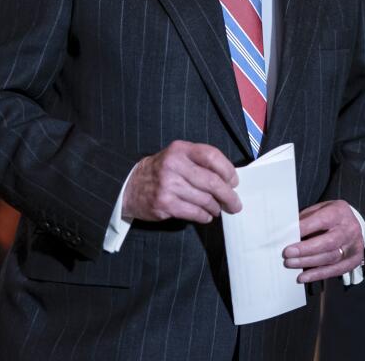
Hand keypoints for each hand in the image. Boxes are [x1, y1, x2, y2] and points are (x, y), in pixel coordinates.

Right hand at [122, 141, 241, 222]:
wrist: (130, 186)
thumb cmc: (160, 172)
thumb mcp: (177, 157)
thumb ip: (199, 163)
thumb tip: (229, 180)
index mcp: (180, 149)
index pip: (212, 156)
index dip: (228, 170)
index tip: (234, 181)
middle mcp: (174, 164)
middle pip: (212, 181)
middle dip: (228, 195)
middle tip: (235, 204)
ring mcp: (168, 185)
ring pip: (204, 199)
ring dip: (215, 207)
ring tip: (217, 209)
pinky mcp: (164, 204)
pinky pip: (194, 212)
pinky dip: (204, 216)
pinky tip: (206, 215)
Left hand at [282, 200, 363, 283]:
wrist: (353, 223)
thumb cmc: (331, 216)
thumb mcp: (320, 209)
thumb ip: (306, 219)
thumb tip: (287, 232)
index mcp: (339, 213)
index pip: (322, 221)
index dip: (304, 228)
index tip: (287, 234)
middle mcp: (349, 230)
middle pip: (328, 242)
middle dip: (305, 249)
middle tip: (287, 253)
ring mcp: (353, 246)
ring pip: (330, 258)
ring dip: (308, 263)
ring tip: (291, 263)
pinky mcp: (353, 260)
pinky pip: (335, 270)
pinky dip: (318, 274)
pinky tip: (304, 276)